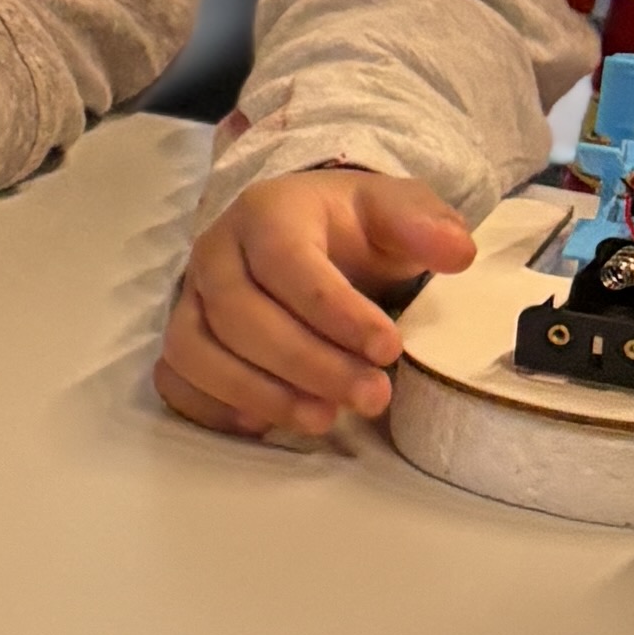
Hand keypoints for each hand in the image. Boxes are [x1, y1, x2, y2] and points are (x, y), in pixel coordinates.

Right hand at [156, 166, 477, 442]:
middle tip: (373, 396)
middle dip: (307, 364)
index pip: (285, 261)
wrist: (307, 233)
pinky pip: (176, 378)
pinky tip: (267, 425)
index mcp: (267, 212)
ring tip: (325, 419)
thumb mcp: (394, 209)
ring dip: (258, 392)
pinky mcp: (183, 337)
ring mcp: (191, 297)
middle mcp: (216, 253)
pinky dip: (214, 407)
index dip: (333, 311)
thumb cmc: (352, 227)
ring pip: (196, 350)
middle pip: (239, 313)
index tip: (389, 348)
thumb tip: (457, 252)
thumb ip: (424, 223)